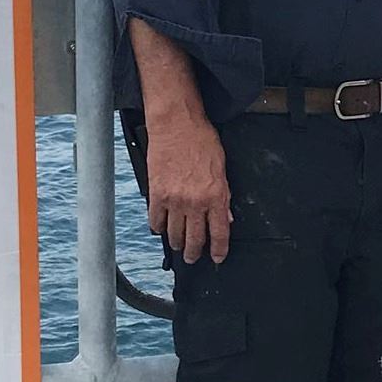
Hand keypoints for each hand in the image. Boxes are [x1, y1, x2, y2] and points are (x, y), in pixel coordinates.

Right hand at [143, 110, 232, 263]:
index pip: (219, 233)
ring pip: (175, 234)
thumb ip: (223, 194)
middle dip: (195, 253)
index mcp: (216, 195)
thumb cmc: (200, 139)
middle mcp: (195, 202)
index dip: (219, 250)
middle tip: (193, 257)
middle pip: (195, 239)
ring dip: (177, 244)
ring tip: (178, 246)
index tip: (217, 257)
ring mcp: (174, 200)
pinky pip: (156, 220)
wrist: (176, 123)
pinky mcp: (156, 194)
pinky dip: (158, 227)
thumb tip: (225, 215)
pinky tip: (161, 228)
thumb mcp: (222, 167)